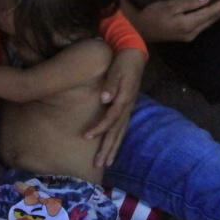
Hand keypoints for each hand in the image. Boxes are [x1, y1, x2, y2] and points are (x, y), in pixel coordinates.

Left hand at [85, 48, 144, 168]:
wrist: (134, 54)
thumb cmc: (122, 61)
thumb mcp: (117, 69)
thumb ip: (111, 84)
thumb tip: (104, 98)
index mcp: (124, 98)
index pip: (111, 118)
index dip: (99, 128)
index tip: (85, 136)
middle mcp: (128, 106)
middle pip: (117, 131)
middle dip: (107, 148)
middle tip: (98, 164)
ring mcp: (129, 108)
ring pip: (121, 132)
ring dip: (113, 149)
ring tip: (106, 163)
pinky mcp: (127, 108)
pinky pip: (122, 128)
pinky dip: (117, 140)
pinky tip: (113, 148)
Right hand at [126, 0, 219, 43]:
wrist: (137, 30)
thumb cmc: (151, 14)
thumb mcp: (168, 5)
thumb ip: (188, 2)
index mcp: (189, 24)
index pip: (212, 12)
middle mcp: (192, 32)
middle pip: (213, 18)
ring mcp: (189, 35)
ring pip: (209, 22)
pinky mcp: (184, 34)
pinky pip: (203, 23)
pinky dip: (211, 15)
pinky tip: (214, 10)